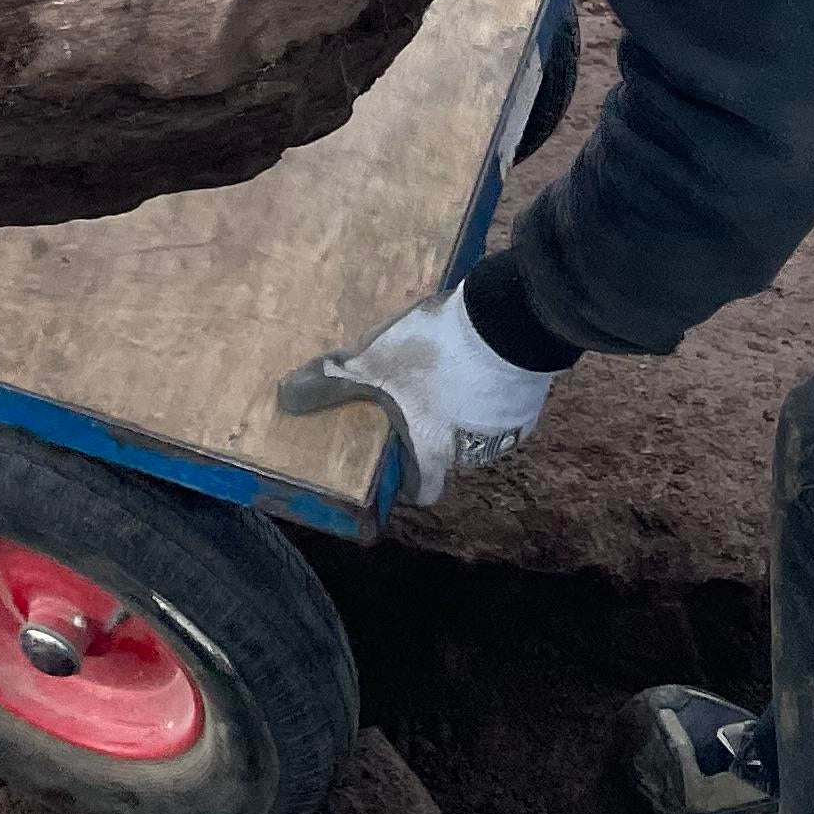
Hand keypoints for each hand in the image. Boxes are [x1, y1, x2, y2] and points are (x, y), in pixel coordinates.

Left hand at [277, 287, 558, 507]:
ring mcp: (508, 427)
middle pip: (449, 451)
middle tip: (413, 393)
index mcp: (435, 451)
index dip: (411, 483)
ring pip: (476, 423)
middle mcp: (475, 451)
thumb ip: (331, 383)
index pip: (426, 491)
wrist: (505, 322)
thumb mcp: (371, 364)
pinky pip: (501, 399)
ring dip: (461, 403)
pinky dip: (486, 384)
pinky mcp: (528, 398)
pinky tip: (473, 352)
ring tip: (443, 365)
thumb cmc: (433, 353)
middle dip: (432, 427)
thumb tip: (285, 398)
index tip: (398, 467)